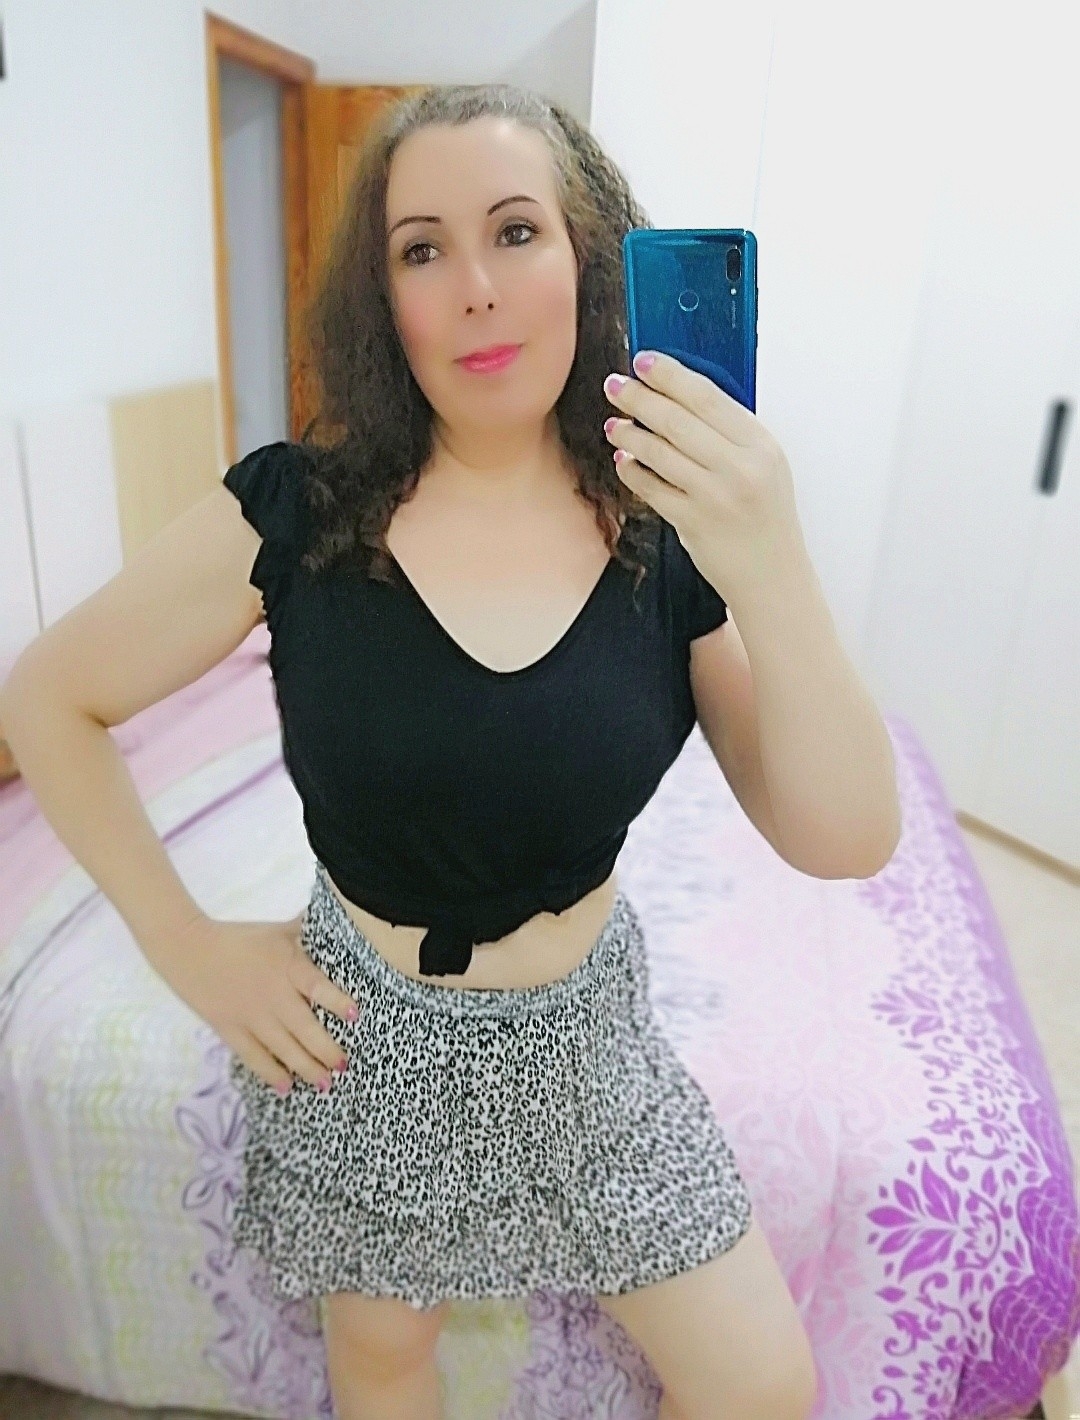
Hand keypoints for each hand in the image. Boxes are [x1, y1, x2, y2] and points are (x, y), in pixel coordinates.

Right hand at [156, 910, 359, 1094]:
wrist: (189, 948)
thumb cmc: (239, 938)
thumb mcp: (277, 930)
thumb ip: (306, 931)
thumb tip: (337, 916)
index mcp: (287, 967)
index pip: (316, 986)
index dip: (336, 1001)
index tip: (355, 1015)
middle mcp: (272, 995)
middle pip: (304, 1028)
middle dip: (327, 1050)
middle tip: (344, 1066)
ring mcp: (251, 1016)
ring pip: (283, 1049)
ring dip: (306, 1068)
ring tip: (325, 1084)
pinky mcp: (230, 1030)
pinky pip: (254, 1057)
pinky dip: (270, 1073)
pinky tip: (286, 1087)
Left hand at [603, 349, 806, 603]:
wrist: (774, 577)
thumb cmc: (765, 519)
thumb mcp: (765, 466)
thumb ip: (730, 434)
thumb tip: (678, 398)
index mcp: (760, 444)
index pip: (707, 396)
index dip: (670, 375)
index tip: (644, 361)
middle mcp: (740, 467)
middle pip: (677, 419)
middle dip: (639, 398)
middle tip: (615, 385)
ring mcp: (715, 496)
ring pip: (659, 452)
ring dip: (629, 434)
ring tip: (613, 424)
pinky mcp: (693, 522)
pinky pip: (651, 488)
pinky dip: (632, 471)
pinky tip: (623, 460)